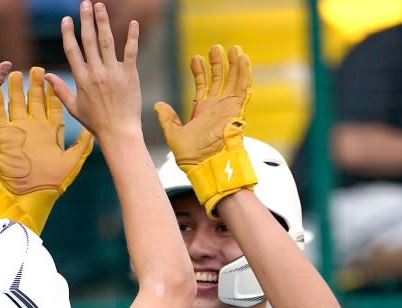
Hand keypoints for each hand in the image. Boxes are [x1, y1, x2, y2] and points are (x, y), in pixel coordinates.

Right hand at [0, 67, 93, 234]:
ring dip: (15, 90)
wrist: (31, 195)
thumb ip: (81, 146)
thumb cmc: (52, 182)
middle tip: (36, 69)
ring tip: (16, 73)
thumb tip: (93, 133)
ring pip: (16, 104)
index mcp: (50, 132)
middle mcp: (34, 128)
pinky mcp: (4, 137)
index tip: (55, 79)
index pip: (52, 107)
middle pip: (35, 101)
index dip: (53, 92)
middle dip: (35, 85)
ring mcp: (19, 131)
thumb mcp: (72, 162)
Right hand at [44, 1, 142, 142]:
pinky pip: (131, 51)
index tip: (66, 19)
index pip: (72, 51)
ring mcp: (113, 72)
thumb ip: (60, 89)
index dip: (68, 33)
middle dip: (85, 20)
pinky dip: (132, 36)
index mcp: (81, 79)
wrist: (119, 131)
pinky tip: (132, 23)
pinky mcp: (130, 74)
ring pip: (107, 41)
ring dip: (103, 22)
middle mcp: (96, 73)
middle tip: (84, 4)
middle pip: (89, 41)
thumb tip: (46, 76)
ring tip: (100, 6)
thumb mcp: (74, 107)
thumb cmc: (96, 121)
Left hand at [154, 44, 255, 216]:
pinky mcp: (237, 110)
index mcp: (201, 110)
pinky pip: (243, 88)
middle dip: (217, 63)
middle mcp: (215, 107)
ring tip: (232, 48)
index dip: (199, 71)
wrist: (206, 165)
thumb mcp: (174, 135)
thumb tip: (157, 105)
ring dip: (233, 64)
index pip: (201, 85)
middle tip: (215, 48)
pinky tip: (243, 58)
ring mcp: (227, 107)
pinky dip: (244, 73)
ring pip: (233, 80)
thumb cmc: (191, 157)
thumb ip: (167, 119)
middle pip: (219, 79)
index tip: (194, 58)